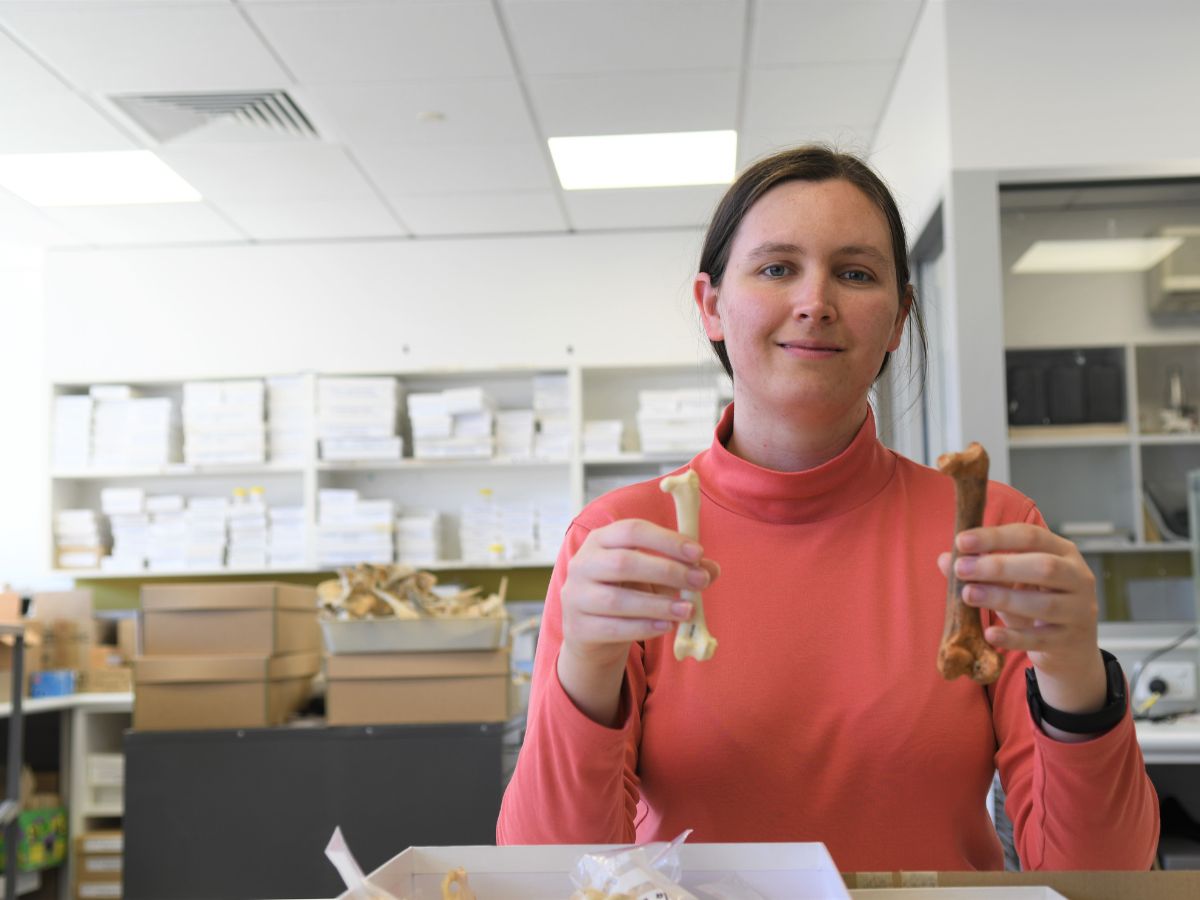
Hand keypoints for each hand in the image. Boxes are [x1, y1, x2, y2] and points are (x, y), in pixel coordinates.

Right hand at [557, 519, 719, 724]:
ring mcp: (576, 596)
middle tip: (700, 582)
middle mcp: (583, 564)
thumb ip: (680, 568)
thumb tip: (712, 569)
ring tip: (688, 610)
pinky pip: (613, 628)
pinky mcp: (579, 627)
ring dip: (659, 605)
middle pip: (624, 563)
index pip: (632, 530)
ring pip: (618, 600)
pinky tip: (667, 627)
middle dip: (668, 571)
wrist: (591, 631)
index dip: (666, 540)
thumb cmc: (626, 592)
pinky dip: (643, 627)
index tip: (698, 552)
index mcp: (601, 539)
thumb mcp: (651, 575)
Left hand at [937, 523, 1106, 717]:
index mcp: (1063, 552)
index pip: (1031, 536)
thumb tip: (945, 558)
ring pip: (1044, 604)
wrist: (1071, 647)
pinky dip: (1013, 637)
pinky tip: (989, 634)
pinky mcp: (1070, 641)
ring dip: (1002, 598)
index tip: (961, 541)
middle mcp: (1078, 578)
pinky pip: (1040, 639)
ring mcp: (1079, 611)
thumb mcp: (1011, 582)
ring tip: (968, 595)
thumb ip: (981, 569)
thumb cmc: (1036, 602)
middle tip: (962, 569)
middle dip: (999, 566)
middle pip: (1043, 566)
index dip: (995, 537)